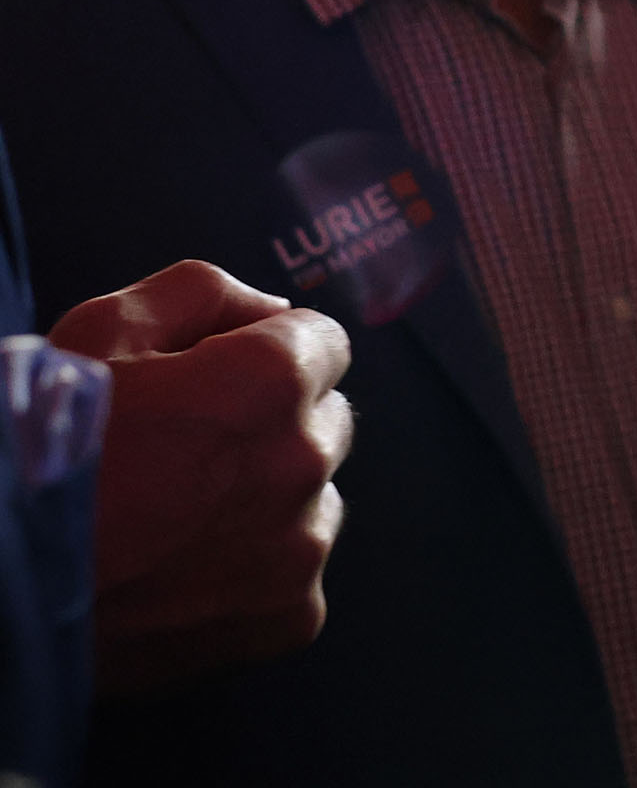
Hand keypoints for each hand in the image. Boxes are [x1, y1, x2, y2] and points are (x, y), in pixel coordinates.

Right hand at [50, 261, 354, 693]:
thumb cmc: (37, 455)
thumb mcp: (97, 334)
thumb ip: (201, 294)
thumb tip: (274, 308)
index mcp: (270, 381)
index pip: (323, 343)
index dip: (262, 355)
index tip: (212, 383)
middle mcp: (303, 460)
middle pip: (323, 420)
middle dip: (270, 426)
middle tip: (181, 457)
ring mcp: (300, 546)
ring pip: (313, 500)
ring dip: (266, 502)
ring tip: (174, 523)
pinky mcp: (288, 617)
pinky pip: (296, 577)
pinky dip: (252, 576)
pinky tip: (183, 577)